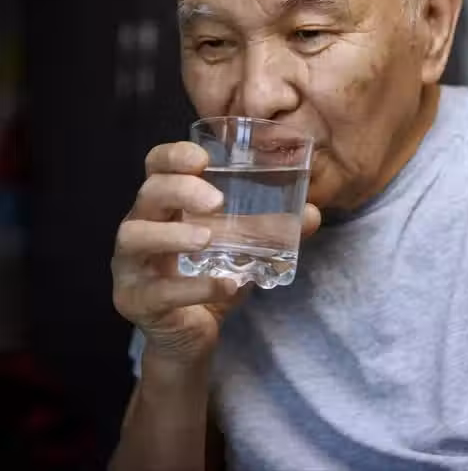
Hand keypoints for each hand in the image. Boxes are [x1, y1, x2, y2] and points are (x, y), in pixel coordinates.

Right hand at [112, 141, 321, 364]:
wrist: (192, 336)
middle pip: (147, 194)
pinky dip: (194, 287)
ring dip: (173, 234)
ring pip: (134, 237)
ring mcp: (131, 266)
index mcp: (164, 208)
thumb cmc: (209, 279)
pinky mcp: (136, 301)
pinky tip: (226, 285)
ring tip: (207, 239)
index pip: (156, 167)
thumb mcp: (242, 250)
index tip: (203, 158)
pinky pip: (159, 291)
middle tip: (217, 200)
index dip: (173, 156)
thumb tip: (311, 213)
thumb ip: (271, 230)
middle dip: (180, 190)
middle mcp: (140, 228)